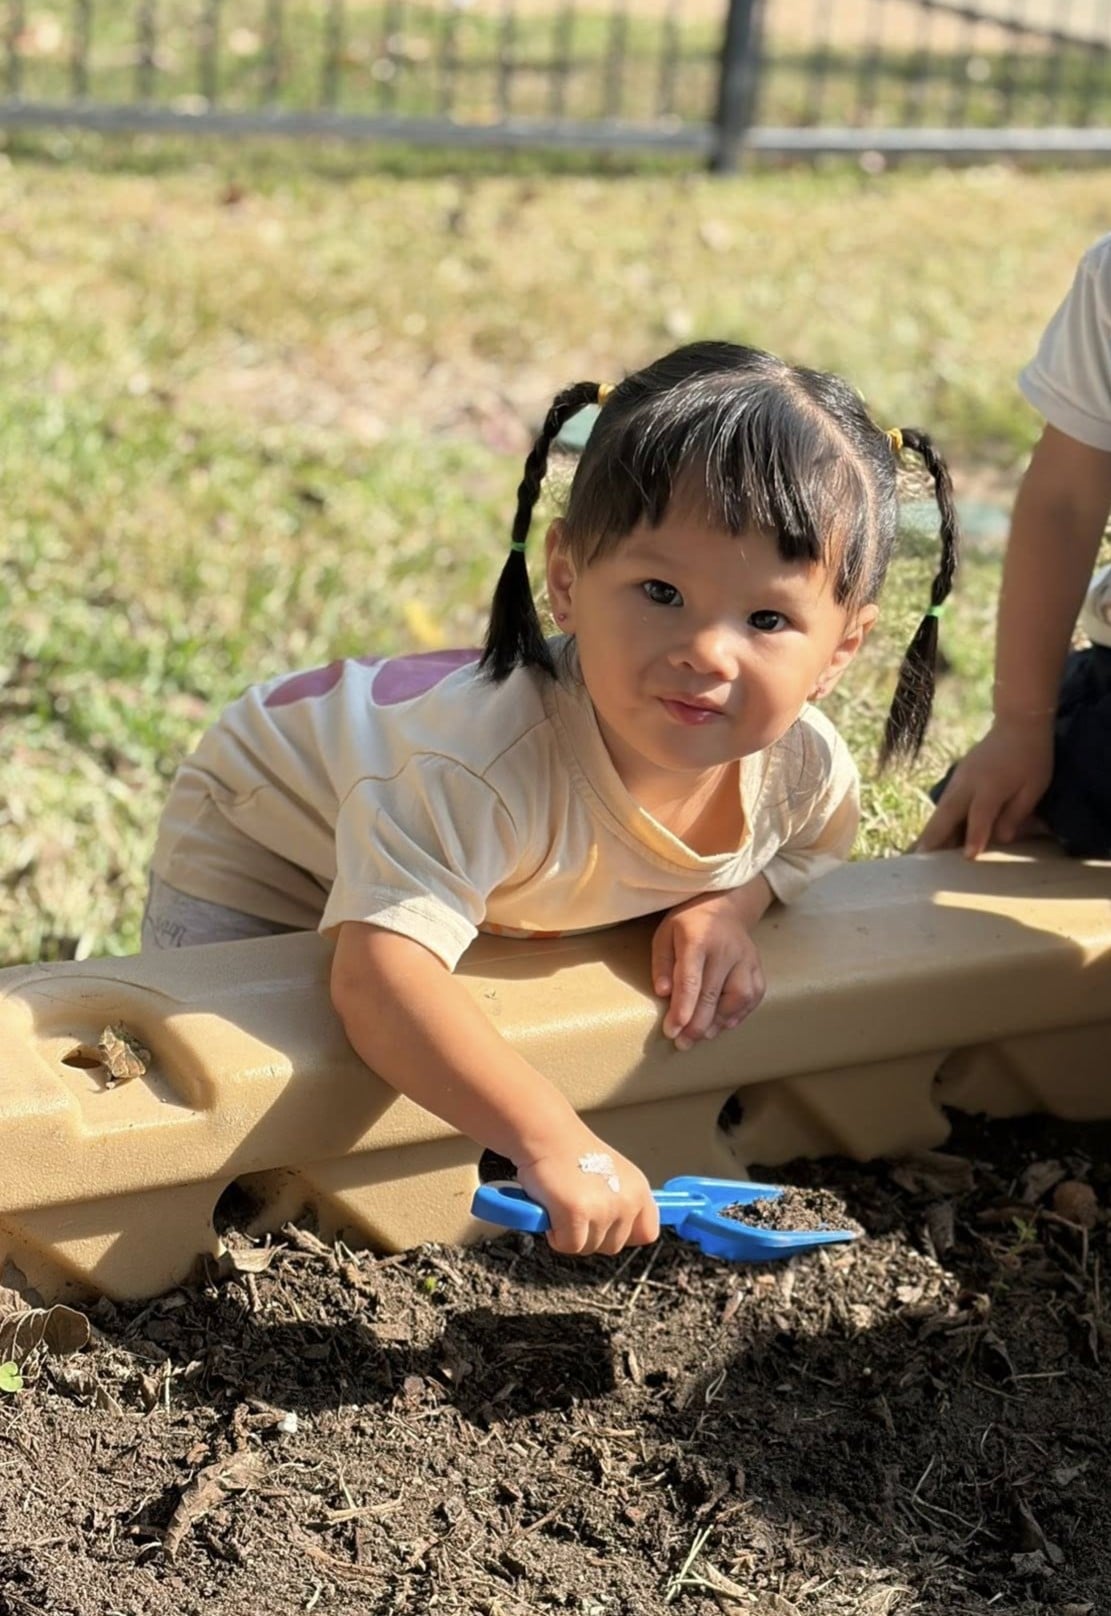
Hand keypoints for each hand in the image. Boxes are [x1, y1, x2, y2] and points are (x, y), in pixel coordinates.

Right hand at [515, 1132, 659, 1255]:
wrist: (545, 1133)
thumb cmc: (569, 1152)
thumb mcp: (609, 1175)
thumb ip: (619, 1201)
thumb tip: (616, 1229)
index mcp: (638, 1189)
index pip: (647, 1233)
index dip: (624, 1235)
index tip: (607, 1229)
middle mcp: (627, 1200)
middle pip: (614, 1246)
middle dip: (591, 1234)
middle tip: (575, 1208)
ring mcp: (604, 1208)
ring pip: (589, 1248)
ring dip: (571, 1234)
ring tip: (562, 1204)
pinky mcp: (578, 1214)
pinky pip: (568, 1246)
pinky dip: (555, 1235)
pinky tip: (551, 1210)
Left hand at [652, 890, 765, 1051]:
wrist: (724, 905)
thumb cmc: (688, 924)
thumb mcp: (665, 935)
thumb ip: (662, 964)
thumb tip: (663, 994)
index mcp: (698, 939)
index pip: (691, 980)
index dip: (682, 1009)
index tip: (672, 1031)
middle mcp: (726, 950)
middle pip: (713, 995)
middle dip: (697, 1025)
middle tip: (682, 1043)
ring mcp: (746, 958)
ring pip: (738, 998)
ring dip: (719, 1022)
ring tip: (702, 1036)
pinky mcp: (757, 967)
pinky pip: (753, 997)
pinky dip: (739, 1015)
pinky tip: (723, 1025)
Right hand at [916, 715, 1054, 857]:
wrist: (1017, 724)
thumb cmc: (1031, 757)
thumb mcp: (1033, 787)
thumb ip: (1016, 813)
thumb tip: (1001, 838)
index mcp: (991, 786)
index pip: (979, 816)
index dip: (974, 836)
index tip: (968, 857)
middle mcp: (968, 783)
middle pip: (947, 814)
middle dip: (934, 837)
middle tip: (920, 859)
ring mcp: (958, 779)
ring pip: (940, 809)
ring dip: (930, 830)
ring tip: (919, 852)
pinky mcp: (956, 777)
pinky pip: (943, 803)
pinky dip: (936, 820)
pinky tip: (933, 834)